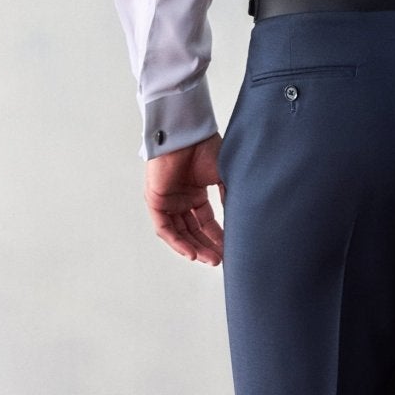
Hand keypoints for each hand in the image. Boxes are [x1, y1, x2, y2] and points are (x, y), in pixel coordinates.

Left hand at [145, 132, 224, 264]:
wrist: (186, 133)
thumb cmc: (205, 148)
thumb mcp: (223, 177)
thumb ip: (229, 198)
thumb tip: (239, 221)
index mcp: (196, 193)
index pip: (206, 222)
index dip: (217, 237)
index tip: (230, 250)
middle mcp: (181, 199)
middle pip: (193, 231)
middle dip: (207, 247)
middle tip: (221, 261)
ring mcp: (167, 201)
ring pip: (180, 232)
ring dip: (194, 248)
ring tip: (210, 260)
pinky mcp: (155, 201)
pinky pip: (165, 228)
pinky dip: (178, 242)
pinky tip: (191, 253)